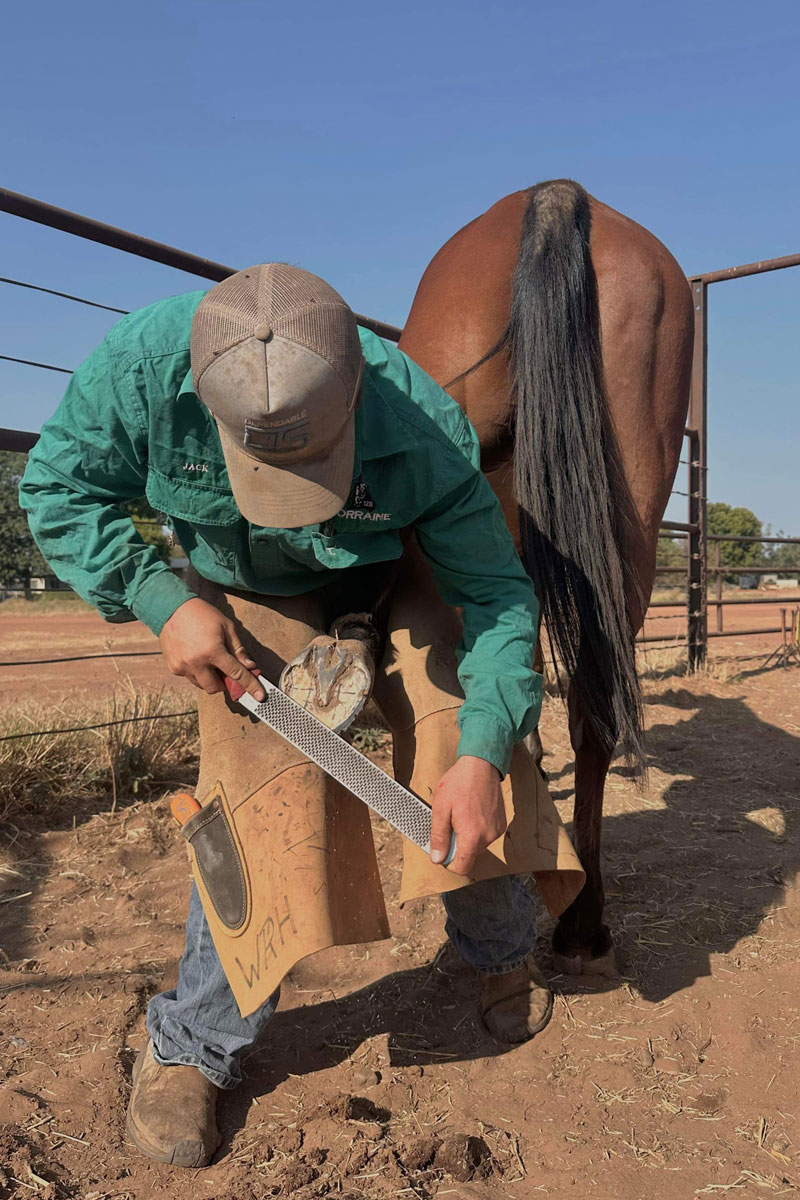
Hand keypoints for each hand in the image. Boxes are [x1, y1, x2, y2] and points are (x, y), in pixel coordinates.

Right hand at [159, 597, 264, 700]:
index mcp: (213, 651)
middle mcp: (196, 663)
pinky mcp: (173, 667)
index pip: (236, 674)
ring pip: (201, 684)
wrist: (171, 608)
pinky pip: (190, 677)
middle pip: (215, 688)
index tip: (259, 696)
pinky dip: (197, 672)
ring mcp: (183, 666)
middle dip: (224, 683)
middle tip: (227, 671)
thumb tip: (249, 666)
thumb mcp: (226, 627)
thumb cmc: (202, 615)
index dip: (250, 686)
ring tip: (210, 659)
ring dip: (210, 678)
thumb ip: (238, 649)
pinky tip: (196, 656)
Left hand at [430, 755, 505, 875]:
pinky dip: (478, 829)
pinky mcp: (501, 823)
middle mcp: (488, 837)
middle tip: (450, 822)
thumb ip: (439, 837)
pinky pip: (486, 835)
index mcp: (472, 836)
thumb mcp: (441, 808)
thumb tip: (437, 859)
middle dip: (457, 844)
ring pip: (477, 845)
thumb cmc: (459, 783)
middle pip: (469, 855)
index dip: (449, 862)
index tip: (443, 849)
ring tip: (462, 814)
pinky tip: (472, 811)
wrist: (481, 764)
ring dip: (468, 836)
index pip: (462, 867)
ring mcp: (497, 830)